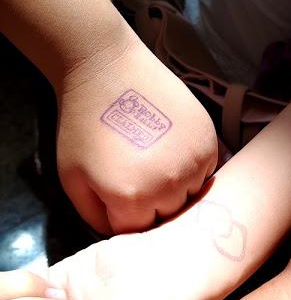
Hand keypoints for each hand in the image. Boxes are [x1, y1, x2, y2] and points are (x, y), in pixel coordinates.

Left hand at [56, 36, 217, 233]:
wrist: (105, 67)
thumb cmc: (82, 124)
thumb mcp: (72, 179)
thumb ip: (95, 218)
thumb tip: (121, 232)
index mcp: (132, 199)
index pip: (137, 231)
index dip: (123, 213)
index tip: (116, 191)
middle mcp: (168, 187)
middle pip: (166, 215)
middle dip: (150, 202)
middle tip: (135, 171)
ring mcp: (193, 164)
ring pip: (189, 196)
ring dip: (175, 187)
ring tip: (154, 158)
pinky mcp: (209, 143)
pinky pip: (204, 173)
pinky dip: (190, 167)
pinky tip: (170, 147)